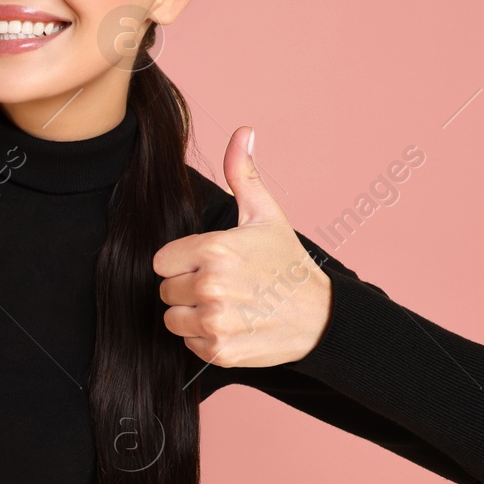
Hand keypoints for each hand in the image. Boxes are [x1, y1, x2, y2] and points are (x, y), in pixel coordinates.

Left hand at [152, 126, 330, 368]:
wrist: (321, 317)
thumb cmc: (288, 264)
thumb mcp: (266, 215)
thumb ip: (242, 174)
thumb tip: (243, 132)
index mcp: (213, 249)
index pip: (162, 261)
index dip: (182, 263)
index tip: (208, 264)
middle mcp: (210, 286)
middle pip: (165, 291)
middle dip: (187, 289)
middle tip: (222, 286)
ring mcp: (215, 321)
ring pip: (173, 320)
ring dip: (192, 316)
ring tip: (226, 306)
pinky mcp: (220, 351)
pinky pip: (189, 344)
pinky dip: (205, 340)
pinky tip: (232, 326)